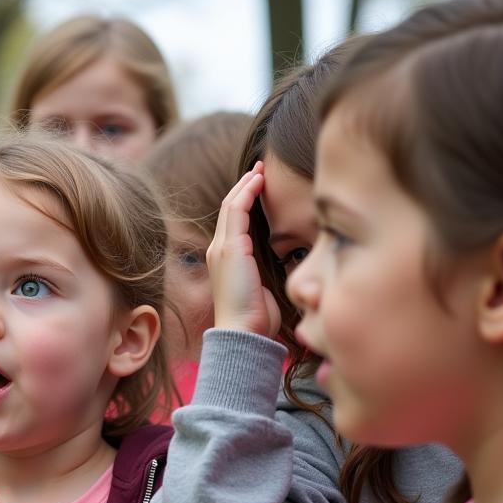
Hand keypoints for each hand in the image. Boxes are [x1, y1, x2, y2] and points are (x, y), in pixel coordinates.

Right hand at [206, 164, 281, 337]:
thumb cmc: (256, 318)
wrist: (243, 332)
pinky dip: (247, 192)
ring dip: (246, 185)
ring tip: (261, 170)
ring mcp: (221, 248)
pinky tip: (259, 181)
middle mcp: (218, 250)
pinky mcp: (230, 248)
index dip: (245, 201)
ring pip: (232, 206)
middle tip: (260, 170)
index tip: (260, 185)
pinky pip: (236, 211)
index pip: (233, 222)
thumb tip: (284, 266)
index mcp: (225, 260)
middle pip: (230, 209)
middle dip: (245, 187)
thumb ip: (265, 273)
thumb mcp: (262, 289)